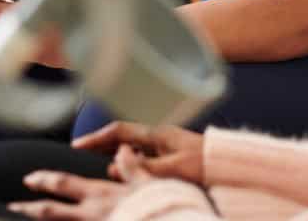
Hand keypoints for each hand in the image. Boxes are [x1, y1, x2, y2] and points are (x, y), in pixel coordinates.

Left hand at [9, 166, 147, 219]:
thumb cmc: (160, 208)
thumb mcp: (148, 184)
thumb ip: (132, 167)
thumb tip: (122, 149)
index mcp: (101, 195)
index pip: (65, 184)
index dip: (45, 180)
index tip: (29, 178)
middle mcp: (90, 215)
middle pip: (50, 211)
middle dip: (28, 208)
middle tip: (10, 205)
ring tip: (17, 219)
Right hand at [73, 122, 204, 184]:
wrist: (231, 164)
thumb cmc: (206, 164)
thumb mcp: (174, 168)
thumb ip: (145, 169)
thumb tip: (114, 169)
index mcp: (157, 134)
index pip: (119, 131)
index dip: (96, 138)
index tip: (76, 146)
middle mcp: (159, 136)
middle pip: (123, 137)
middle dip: (101, 145)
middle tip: (81, 156)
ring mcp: (165, 145)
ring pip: (133, 148)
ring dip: (116, 156)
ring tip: (98, 167)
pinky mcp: (172, 155)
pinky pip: (144, 157)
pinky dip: (130, 163)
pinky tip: (127, 175)